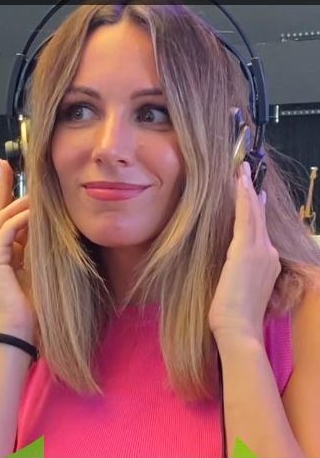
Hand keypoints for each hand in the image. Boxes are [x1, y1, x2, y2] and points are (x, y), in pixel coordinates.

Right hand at [0, 160, 34, 341]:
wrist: (21, 331)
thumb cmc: (34, 305)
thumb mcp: (43, 266)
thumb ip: (43, 244)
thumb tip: (55, 220)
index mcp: (7, 250)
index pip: (5, 214)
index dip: (5, 190)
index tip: (6, 168)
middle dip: (4, 186)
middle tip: (10, 166)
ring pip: (3, 218)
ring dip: (20, 204)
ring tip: (38, 193)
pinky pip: (5, 233)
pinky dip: (20, 221)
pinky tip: (35, 213)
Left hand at [209, 162, 280, 344]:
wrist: (238, 329)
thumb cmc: (233, 316)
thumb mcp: (237, 289)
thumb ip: (237, 273)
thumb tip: (228, 266)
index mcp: (266, 262)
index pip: (260, 229)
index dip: (256, 209)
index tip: (254, 192)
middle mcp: (267, 253)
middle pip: (259, 216)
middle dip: (252, 191)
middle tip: (247, 168)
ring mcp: (259, 251)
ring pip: (253, 212)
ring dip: (246, 188)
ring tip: (242, 167)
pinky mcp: (245, 251)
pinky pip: (245, 217)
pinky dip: (243, 198)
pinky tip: (240, 182)